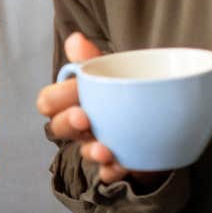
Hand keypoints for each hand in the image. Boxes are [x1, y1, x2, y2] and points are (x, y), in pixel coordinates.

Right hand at [38, 32, 158, 186]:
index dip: (55, 99)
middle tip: (83, 118)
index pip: (48, 102)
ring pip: (83, 152)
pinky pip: (109, 173)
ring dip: (91, 151)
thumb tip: (75, 39)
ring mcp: (97, 145)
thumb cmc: (124, 93)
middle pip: (59, 128)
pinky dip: (113, 171)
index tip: (74, 90)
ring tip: (105, 149)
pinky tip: (121, 166)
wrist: (163, 119)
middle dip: (67, 123)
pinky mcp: (117, 164)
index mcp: (72, 101)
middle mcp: (80, 125)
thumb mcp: (111, 71)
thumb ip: (91, 58)